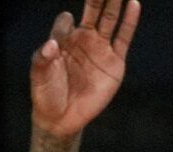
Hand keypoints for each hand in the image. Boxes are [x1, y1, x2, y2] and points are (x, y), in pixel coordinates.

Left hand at [30, 0, 140, 140]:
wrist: (61, 119)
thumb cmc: (47, 94)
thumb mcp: (39, 74)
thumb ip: (43, 56)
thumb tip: (52, 43)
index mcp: (64, 39)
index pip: (66, 21)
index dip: (64, 24)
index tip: (62, 36)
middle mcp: (84, 39)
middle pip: (93, 11)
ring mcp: (100, 49)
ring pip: (109, 19)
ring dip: (114, 3)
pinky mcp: (114, 62)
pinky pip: (123, 38)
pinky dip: (129, 21)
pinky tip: (133, 4)